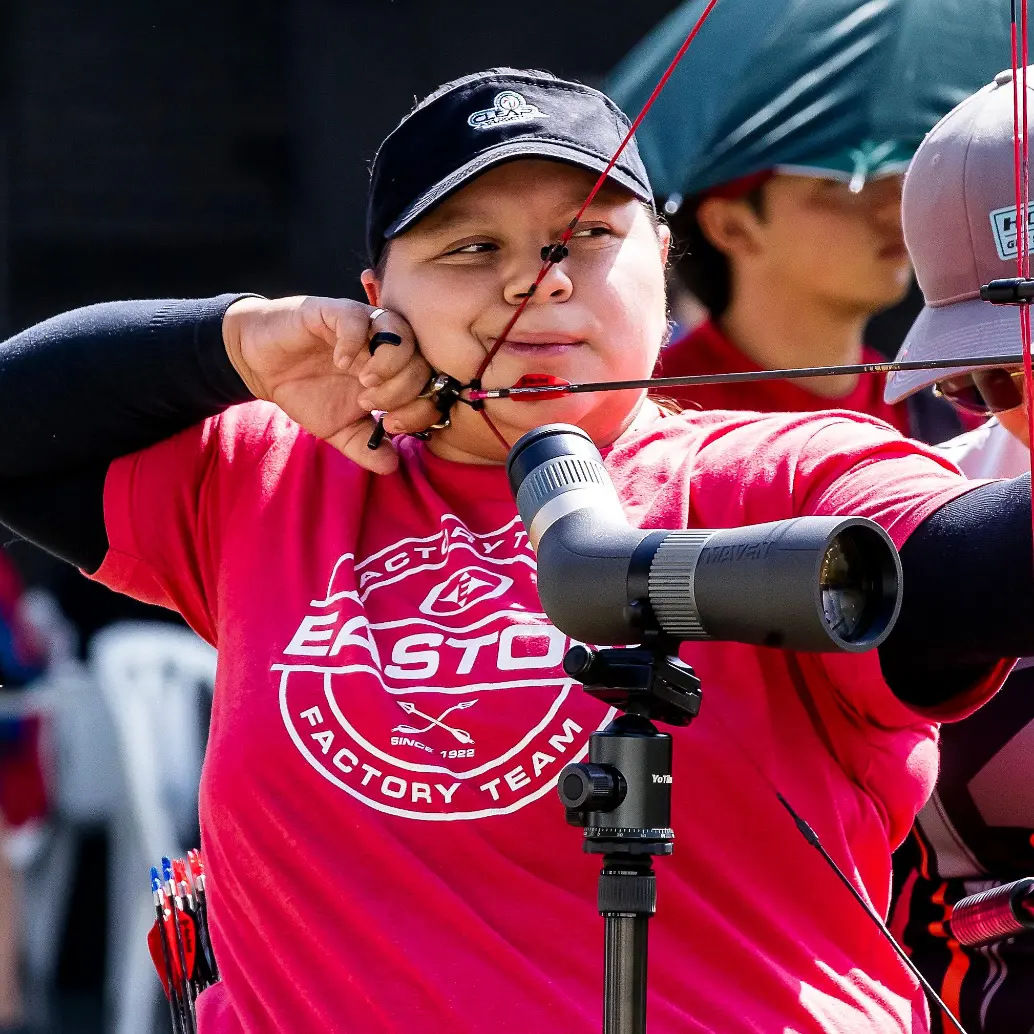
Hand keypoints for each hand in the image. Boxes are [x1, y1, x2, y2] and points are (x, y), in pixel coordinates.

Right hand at [222, 296, 438, 472]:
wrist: (263, 366)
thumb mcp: (338, 430)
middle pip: (420, 359)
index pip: (429, 384)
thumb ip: (366, 447)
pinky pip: (357, 317)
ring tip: (364, 381)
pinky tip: (340, 361)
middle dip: (401, 389)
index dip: (420, 408)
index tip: (391, 425)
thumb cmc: (306, 392)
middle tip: (371, 403)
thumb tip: (392, 467)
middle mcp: (384, 346)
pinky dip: (354, 341)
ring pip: (398, 331)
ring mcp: (362, 327)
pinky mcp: (334, 312)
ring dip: (388, 363)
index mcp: (393, 373)